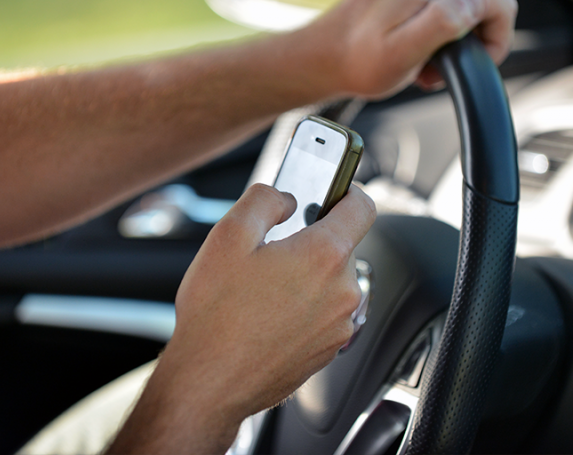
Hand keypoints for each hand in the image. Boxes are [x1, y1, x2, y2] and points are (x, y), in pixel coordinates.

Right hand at [107, 183, 375, 453]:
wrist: (210, 384)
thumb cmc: (216, 316)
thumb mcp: (228, 236)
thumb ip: (264, 200)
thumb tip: (286, 197)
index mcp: (324, 256)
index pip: (362, 206)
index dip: (347, 190)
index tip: (333, 190)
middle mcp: (343, 291)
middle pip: (342, 246)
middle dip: (311, 240)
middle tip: (272, 250)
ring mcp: (340, 324)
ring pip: (332, 281)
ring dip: (307, 275)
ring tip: (264, 289)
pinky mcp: (330, 349)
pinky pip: (326, 311)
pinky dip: (306, 305)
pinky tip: (269, 314)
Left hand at [308, 0, 517, 97]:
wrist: (324, 56)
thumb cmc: (357, 61)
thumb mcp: (402, 53)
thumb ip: (443, 24)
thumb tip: (475, 3)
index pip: (498, 3)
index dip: (492, 43)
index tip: (465, 64)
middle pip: (485, 0)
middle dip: (469, 40)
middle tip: (436, 66)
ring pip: (468, 1)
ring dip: (454, 35)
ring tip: (423, 58)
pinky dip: (439, 25)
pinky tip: (417, 44)